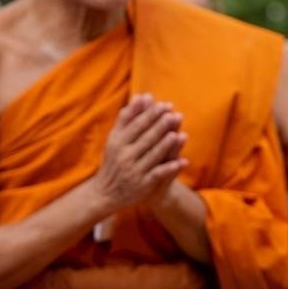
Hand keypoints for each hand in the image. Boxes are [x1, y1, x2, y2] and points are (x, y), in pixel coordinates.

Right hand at [91, 94, 189, 213]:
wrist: (105, 193)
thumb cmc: (115, 159)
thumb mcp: (116, 138)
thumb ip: (128, 118)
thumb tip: (141, 95)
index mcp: (117, 142)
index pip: (136, 125)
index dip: (151, 115)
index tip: (165, 105)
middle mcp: (124, 156)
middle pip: (145, 139)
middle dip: (160, 127)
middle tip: (174, 115)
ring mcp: (133, 171)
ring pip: (152, 156)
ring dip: (165, 146)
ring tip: (177, 135)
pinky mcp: (142, 185)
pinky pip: (158, 174)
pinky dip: (170, 168)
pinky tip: (182, 161)